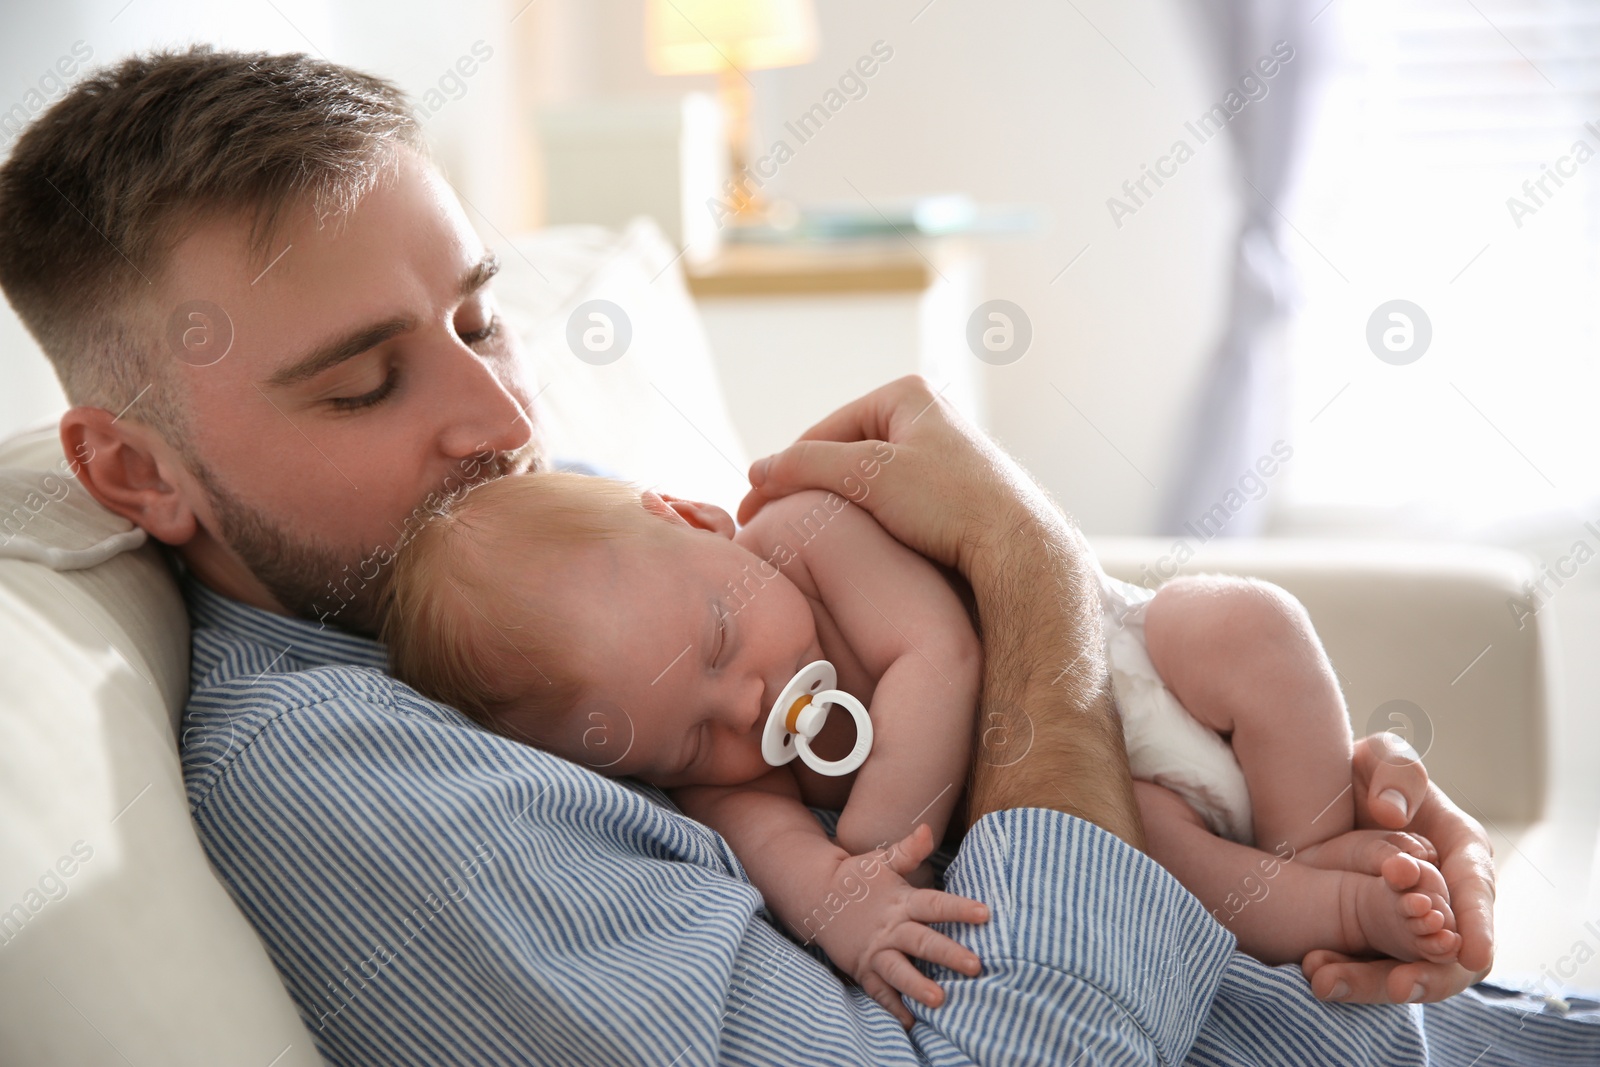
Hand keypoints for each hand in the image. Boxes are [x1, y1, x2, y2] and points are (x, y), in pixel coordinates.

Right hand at [736, 376, 1056, 581]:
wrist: (1020, 548)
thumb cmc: (952, 503)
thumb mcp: (868, 475)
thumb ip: (807, 466)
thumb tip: (757, 472)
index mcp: (907, 394)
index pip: (823, 431)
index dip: (785, 470)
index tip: (753, 508)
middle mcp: (926, 415)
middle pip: (845, 455)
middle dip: (813, 489)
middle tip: (776, 526)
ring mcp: (941, 454)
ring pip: (868, 482)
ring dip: (839, 508)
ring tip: (813, 539)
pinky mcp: (953, 490)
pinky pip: (894, 502)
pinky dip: (870, 520)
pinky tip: (859, 546)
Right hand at [810, 823, 989, 1028]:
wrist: (814, 895)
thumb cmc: (856, 878)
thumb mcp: (881, 861)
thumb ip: (908, 850)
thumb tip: (928, 829)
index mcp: (900, 901)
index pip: (934, 904)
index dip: (959, 909)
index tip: (984, 914)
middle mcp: (890, 928)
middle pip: (922, 942)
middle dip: (948, 954)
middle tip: (975, 966)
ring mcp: (876, 951)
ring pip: (899, 971)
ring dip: (919, 985)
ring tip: (940, 1000)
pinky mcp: (863, 968)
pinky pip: (879, 990)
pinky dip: (893, 1007)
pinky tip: (911, 1022)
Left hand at [1302, 733, 1494, 1003]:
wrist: (1328, 792)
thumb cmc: (1370, 772)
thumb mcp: (1385, 757)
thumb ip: (1396, 774)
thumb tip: (1390, 814)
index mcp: (1462, 852)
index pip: (1478, 892)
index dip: (1478, 925)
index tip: (1472, 954)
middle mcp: (1446, 897)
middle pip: (1450, 951)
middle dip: (1429, 974)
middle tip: (1399, 987)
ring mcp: (1413, 923)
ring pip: (1408, 967)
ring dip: (1375, 982)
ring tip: (1331, 983)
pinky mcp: (1379, 937)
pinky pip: (1371, 964)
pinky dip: (1349, 975)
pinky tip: (1318, 978)